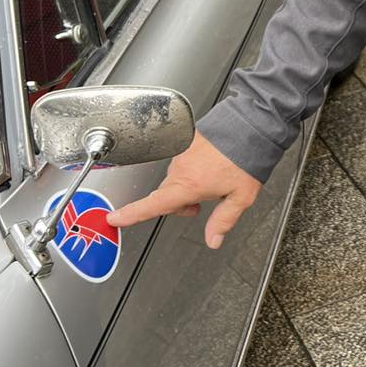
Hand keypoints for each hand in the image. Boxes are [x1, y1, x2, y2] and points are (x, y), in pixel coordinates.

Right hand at [108, 131, 260, 249]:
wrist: (250, 126)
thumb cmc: (246, 160)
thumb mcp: (241, 197)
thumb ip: (223, 220)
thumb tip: (213, 240)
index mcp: (188, 185)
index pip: (154, 204)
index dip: (132, 214)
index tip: (114, 217)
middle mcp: (180, 168)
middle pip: (167, 194)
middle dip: (181, 203)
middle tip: (203, 203)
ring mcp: (182, 153)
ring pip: (176, 177)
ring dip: (188, 183)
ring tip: (214, 178)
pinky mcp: (186, 140)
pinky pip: (183, 161)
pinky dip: (193, 167)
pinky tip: (211, 164)